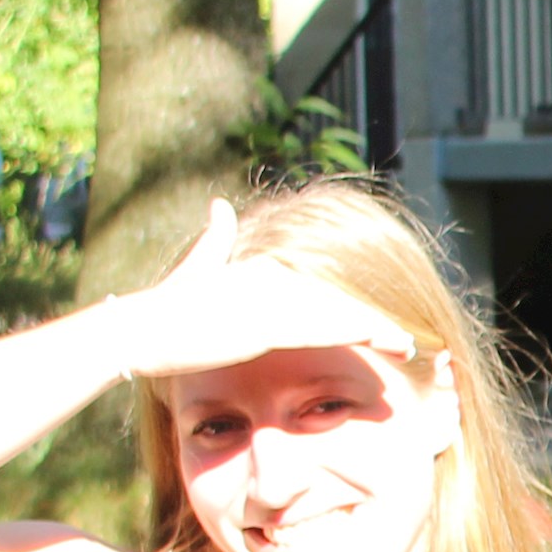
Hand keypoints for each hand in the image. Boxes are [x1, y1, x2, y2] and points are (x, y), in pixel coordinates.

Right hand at [111, 200, 413, 379]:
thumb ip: (215, 239)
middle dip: (376, 322)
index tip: (387, 323)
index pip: (321, 291)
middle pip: (338, 301)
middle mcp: (272, 281)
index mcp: (262, 272)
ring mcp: (271, 301)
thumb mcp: (196, 271)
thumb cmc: (166, 312)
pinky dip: (359, 332)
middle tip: (413, 340)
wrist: (138, 332)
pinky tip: (387, 340)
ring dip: (379, 331)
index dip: (356, 307)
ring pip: (340, 315)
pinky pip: (325, 328)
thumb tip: (220, 204)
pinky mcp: (267, 323)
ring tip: (412, 347)